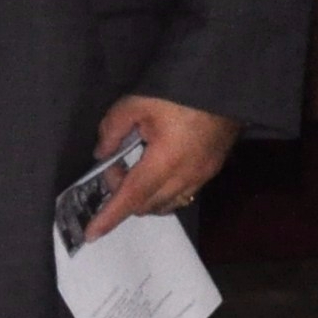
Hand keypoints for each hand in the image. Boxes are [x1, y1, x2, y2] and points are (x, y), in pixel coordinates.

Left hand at [85, 95, 240, 242]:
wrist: (226, 83)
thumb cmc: (182, 90)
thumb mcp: (138, 101)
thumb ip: (113, 128)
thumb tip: (102, 152)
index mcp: (166, 160)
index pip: (132, 197)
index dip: (110, 217)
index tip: (91, 234)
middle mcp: (186, 176)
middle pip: (147, 205)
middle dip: (124, 196)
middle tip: (114, 167)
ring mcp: (203, 175)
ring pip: (166, 204)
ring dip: (145, 198)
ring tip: (135, 171)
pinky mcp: (212, 169)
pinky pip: (183, 194)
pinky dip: (164, 192)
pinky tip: (159, 170)